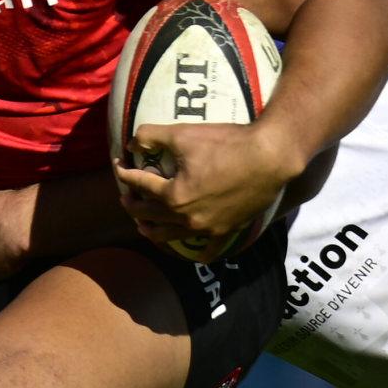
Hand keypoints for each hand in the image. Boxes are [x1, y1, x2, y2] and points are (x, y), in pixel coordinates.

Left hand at [117, 122, 297, 257]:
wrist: (269, 157)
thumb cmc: (227, 144)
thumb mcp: (183, 134)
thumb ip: (151, 136)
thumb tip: (132, 143)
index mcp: (173, 195)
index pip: (139, 184)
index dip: (125, 174)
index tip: (118, 166)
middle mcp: (186, 217)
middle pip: (150, 214)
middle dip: (133, 205)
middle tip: (126, 198)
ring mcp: (207, 228)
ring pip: (171, 236)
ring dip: (153, 231)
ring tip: (145, 226)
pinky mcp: (226, 231)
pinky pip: (208, 249)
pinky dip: (198, 252)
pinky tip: (194, 254)